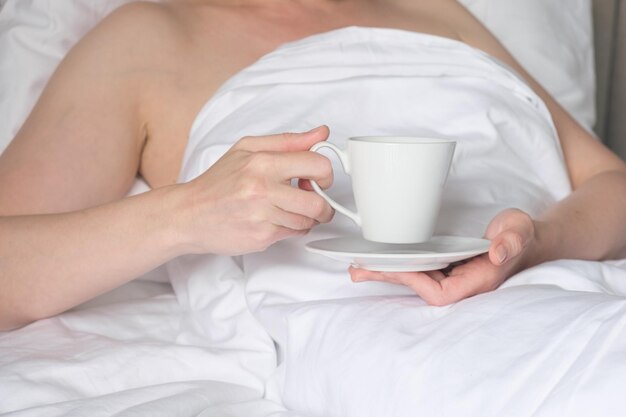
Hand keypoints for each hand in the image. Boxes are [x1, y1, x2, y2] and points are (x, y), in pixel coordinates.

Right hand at [179, 126, 334, 254]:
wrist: (189, 214)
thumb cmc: (218, 182)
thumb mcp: (248, 149)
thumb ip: (289, 141)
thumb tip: (321, 133)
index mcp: (262, 163)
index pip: (317, 165)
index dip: (325, 173)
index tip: (319, 178)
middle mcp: (262, 190)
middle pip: (317, 202)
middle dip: (323, 204)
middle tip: (315, 201)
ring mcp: (262, 216)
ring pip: (307, 221)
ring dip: (306, 218)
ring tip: (288, 209)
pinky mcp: (261, 237)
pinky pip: (293, 234)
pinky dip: (291, 229)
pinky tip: (275, 219)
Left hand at [349, 208, 539, 304]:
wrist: (521, 236)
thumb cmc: (520, 235)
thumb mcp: (519, 231)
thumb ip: (512, 241)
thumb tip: (497, 253)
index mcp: (477, 281)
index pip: (439, 293)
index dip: (415, 282)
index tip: (395, 268)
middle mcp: (460, 283)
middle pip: (418, 288)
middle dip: (388, 279)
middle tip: (356, 271)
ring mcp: (451, 275)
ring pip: (414, 279)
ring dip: (387, 273)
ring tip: (357, 268)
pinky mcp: (444, 266)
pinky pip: (418, 269)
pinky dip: (398, 264)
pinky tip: (380, 260)